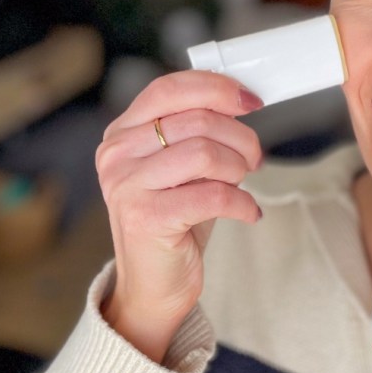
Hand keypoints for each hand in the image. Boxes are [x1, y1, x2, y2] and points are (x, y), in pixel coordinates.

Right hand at [96, 71, 263, 361]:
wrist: (154, 284)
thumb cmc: (175, 218)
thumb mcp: (181, 165)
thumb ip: (198, 129)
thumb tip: (241, 98)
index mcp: (123, 132)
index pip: (170, 88)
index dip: (217, 88)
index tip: (251, 101)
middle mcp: (117, 155)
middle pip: (198, 121)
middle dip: (241, 138)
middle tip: (254, 159)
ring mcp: (127, 187)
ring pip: (206, 153)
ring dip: (239, 168)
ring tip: (243, 183)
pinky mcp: (146, 219)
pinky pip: (213, 195)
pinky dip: (242, 202)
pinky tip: (247, 211)